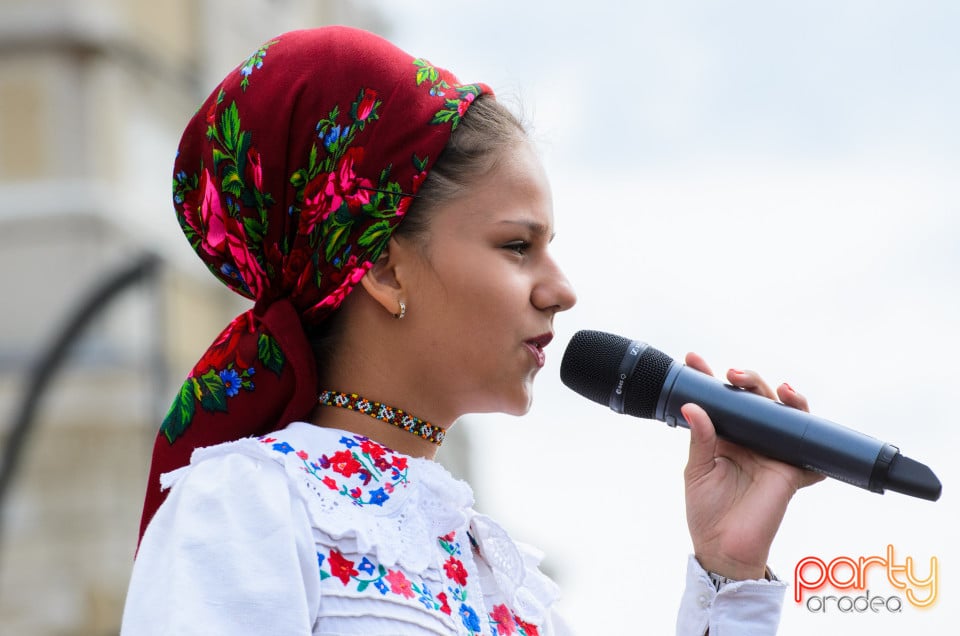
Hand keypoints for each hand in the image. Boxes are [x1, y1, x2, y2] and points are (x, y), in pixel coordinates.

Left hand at [682, 352, 823, 580]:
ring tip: (776, 388)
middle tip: (732, 374)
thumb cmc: (707, 509)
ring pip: (785, 415)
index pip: (718, 400)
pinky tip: (801, 416)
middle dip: (747, 380)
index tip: (693, 359)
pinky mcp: (791, 472)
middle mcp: (751, 438)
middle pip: (755, 399)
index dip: (707, 377)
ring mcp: (773, 452)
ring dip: (784, 397)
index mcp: (724, 435)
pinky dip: (814, 436)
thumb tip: (692, 406)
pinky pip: (811, 452)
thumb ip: (699, 439)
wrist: (723, 547)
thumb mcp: (697, 470)